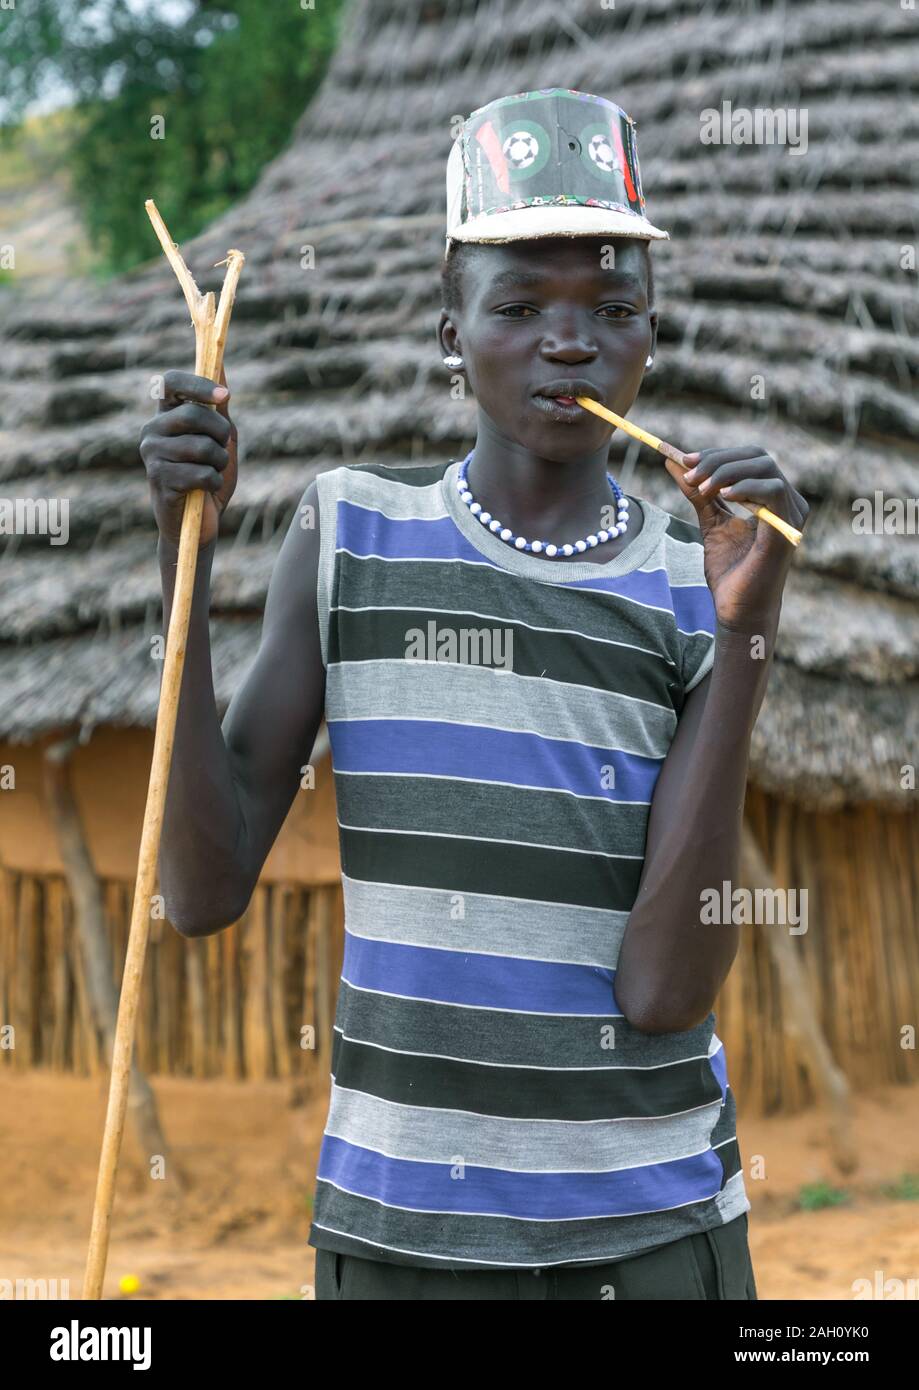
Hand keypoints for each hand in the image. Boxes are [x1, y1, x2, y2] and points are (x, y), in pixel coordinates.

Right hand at [140, 365, 237, 548]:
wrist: (198, 525)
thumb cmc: (209, 479)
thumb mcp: (220, 439)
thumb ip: (219, 407)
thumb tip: (220, 363)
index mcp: (165, 416)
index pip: (171, 381)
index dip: (198, 384)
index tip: (225, 396)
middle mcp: (152, 431)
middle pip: (195, 415)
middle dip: (221, 434)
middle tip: (222, 450)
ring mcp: (151, 455)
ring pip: (202, 446)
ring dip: (220, 462)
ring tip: (212, 473)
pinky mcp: (159, 480)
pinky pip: (201, 473)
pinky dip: (214, 482)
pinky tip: (204, 490)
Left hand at [665, 444, 808, 631]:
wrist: (737, 609)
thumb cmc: (729, 572)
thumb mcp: (709, 522)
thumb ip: (697, 493)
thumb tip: (672, 462)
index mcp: (771, 499)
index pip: (749, 459)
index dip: (717, 455)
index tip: (683, 460)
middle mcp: (787, 502)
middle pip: (758, 457)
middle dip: (719, 460)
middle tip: (689, 471)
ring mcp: (791, 514)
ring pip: (765, 468)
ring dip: (727, 472)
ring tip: (701, 488)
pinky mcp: (787, 528)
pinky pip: (772, 491)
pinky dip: (745, 487)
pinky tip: (722, 496)